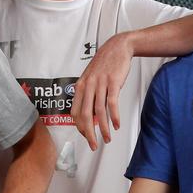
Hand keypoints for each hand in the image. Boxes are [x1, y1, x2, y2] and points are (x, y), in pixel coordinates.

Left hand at [70, 34, 133, 150]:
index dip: (79, 127)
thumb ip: (89, 94)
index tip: (85, 136)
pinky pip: (112, 103)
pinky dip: (114, 116)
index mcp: (80, 86)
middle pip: (85, 115)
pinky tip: (116, 125)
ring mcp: (100, 84)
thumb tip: (89, 112)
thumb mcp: (91, 77)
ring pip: (98, 111)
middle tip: (93, 145)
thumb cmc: (105, 64)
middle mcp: (88, 86)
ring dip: (102, 128)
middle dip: (88, 133)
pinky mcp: (113, 82)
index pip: (75, 112)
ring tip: (107, 139)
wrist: (117, 47)